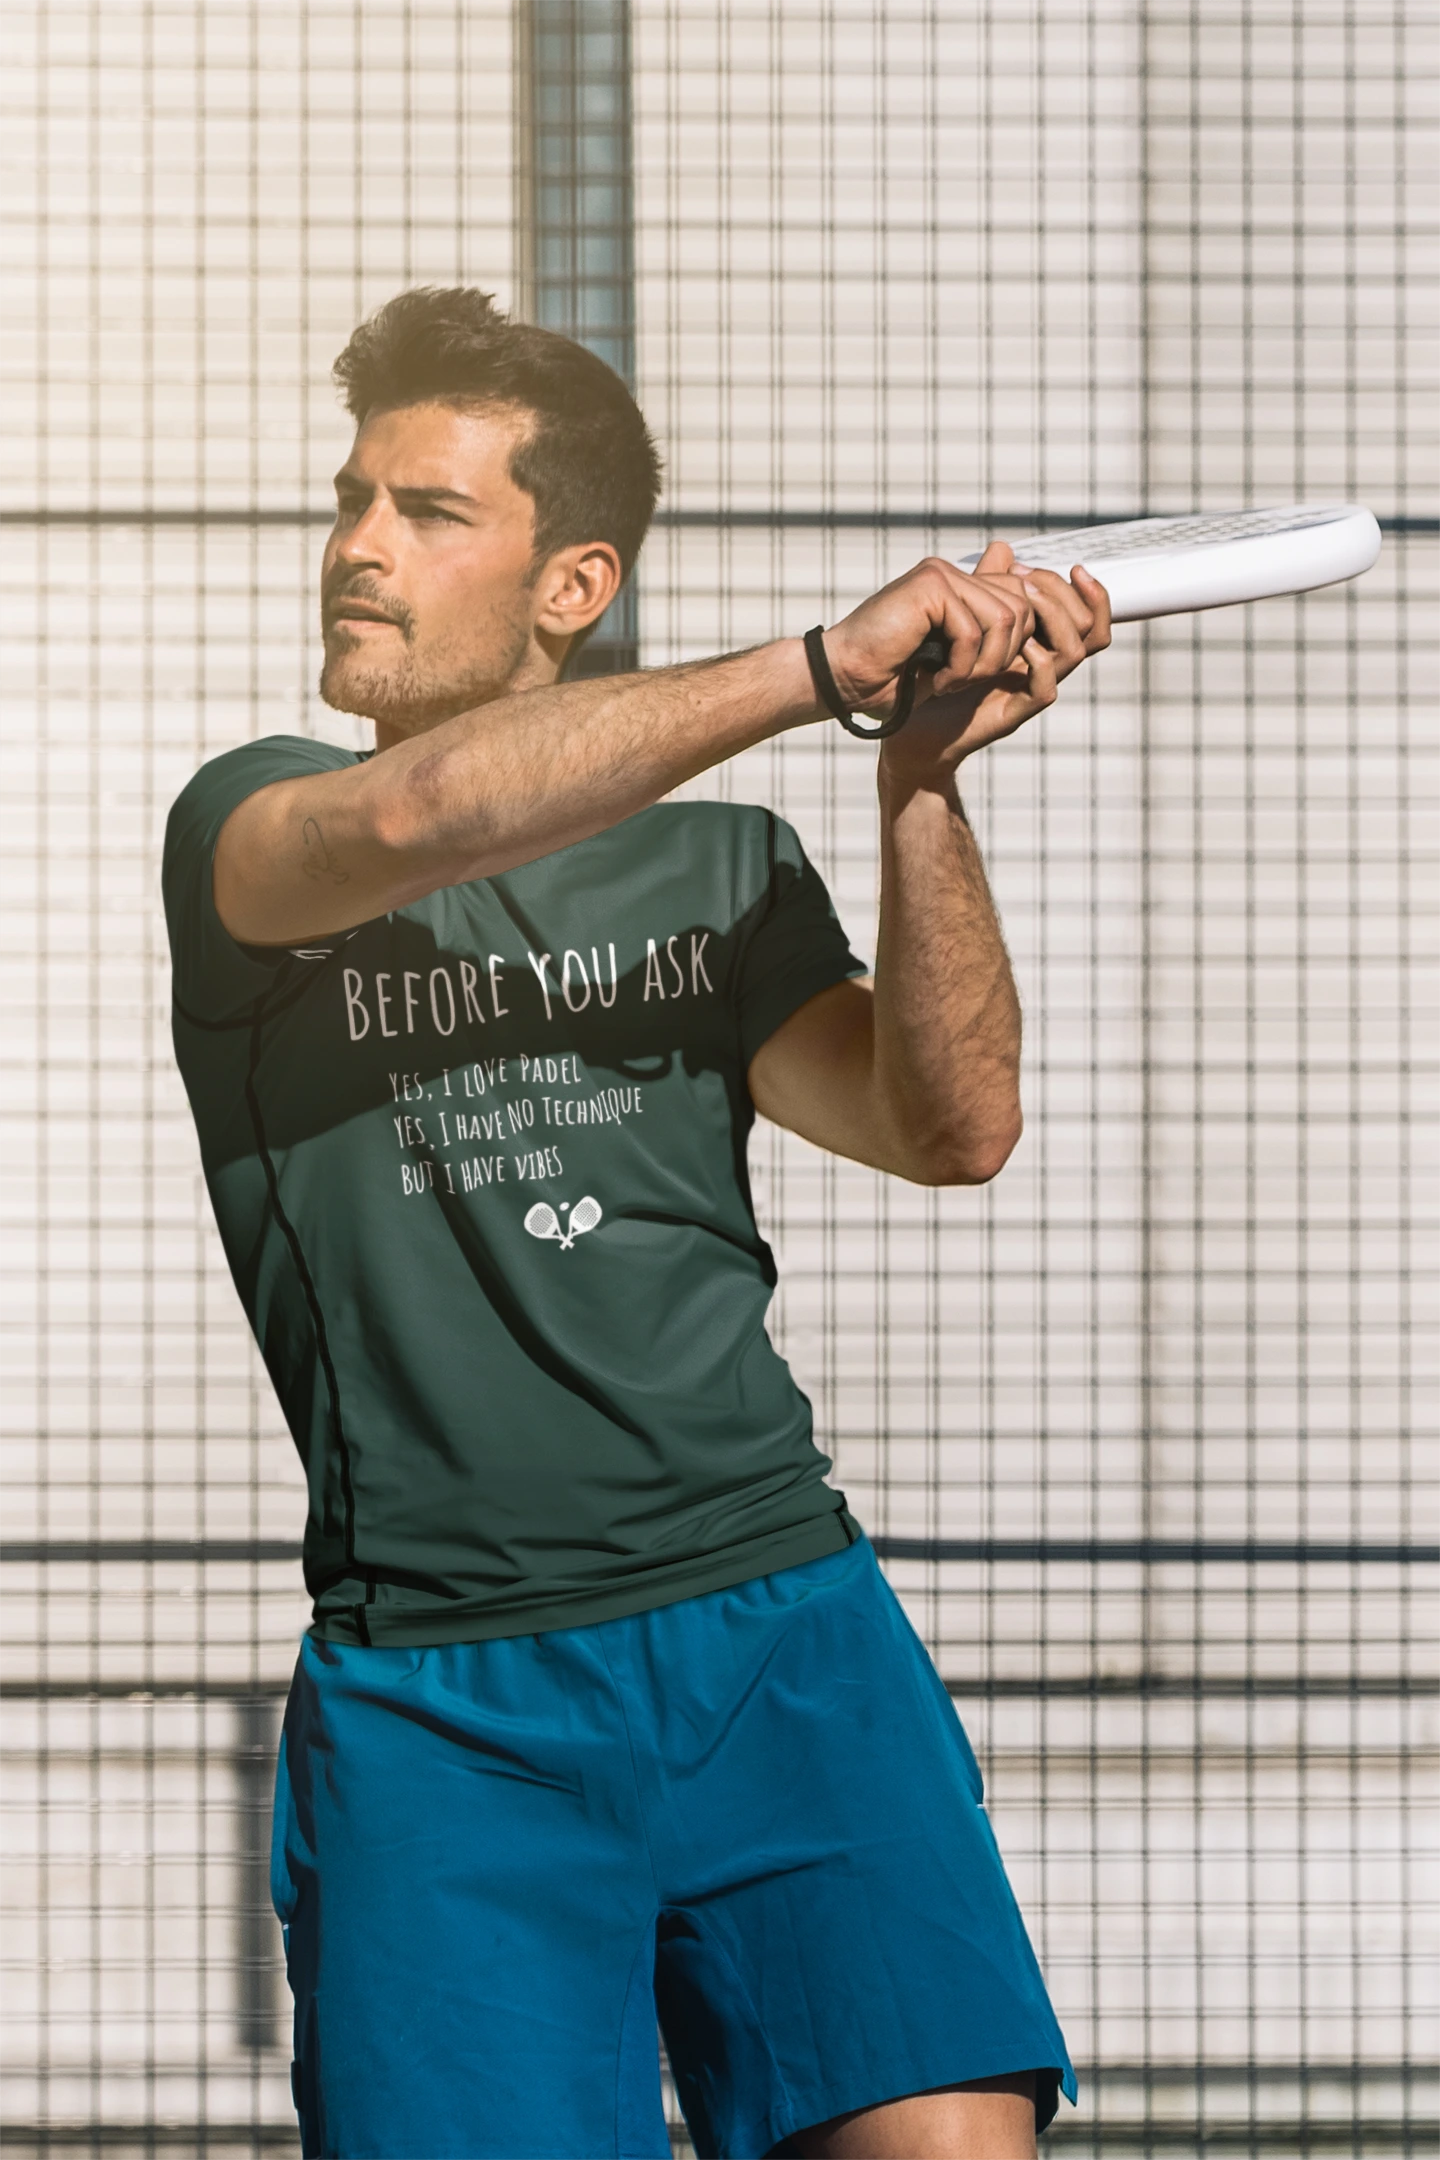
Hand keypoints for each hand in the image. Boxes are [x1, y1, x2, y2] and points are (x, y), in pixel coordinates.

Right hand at [821, 554, 1038, 717]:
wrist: (844, 681)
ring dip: (983, 665)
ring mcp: (940, 575)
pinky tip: (936, 680)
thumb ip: (986, 638)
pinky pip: (975, 630)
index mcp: (957, 586)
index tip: (980, 674)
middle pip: (1021, 608)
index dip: (1015, 644)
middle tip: (964, 681)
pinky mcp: (930, 586)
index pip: (1021, 601)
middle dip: (1003, 657)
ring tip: (950, 681)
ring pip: (1005, 619)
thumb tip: (1024, 621)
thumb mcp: (951, 660)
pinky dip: (961, 666)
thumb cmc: (890, 679)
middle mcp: (951, 574)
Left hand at [878, 542, 1111, 784]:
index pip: (1087, 617)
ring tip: (1023, 599)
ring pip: (1074, 653)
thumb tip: (1004, 548)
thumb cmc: (933, 675)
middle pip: (1090, 630)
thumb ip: (985, 585)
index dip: (1090, 592)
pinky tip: (1016, 643)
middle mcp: (1039, 667)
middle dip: (1068, 596)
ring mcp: (1026, 691)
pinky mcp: (1009, 714)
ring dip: (1054, 619)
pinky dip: (1037, 661)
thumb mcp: (960, 620)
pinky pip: (1044, 688)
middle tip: (1031, 580)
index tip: (1070, 566)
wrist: (906, 726)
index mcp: (1035, 644)